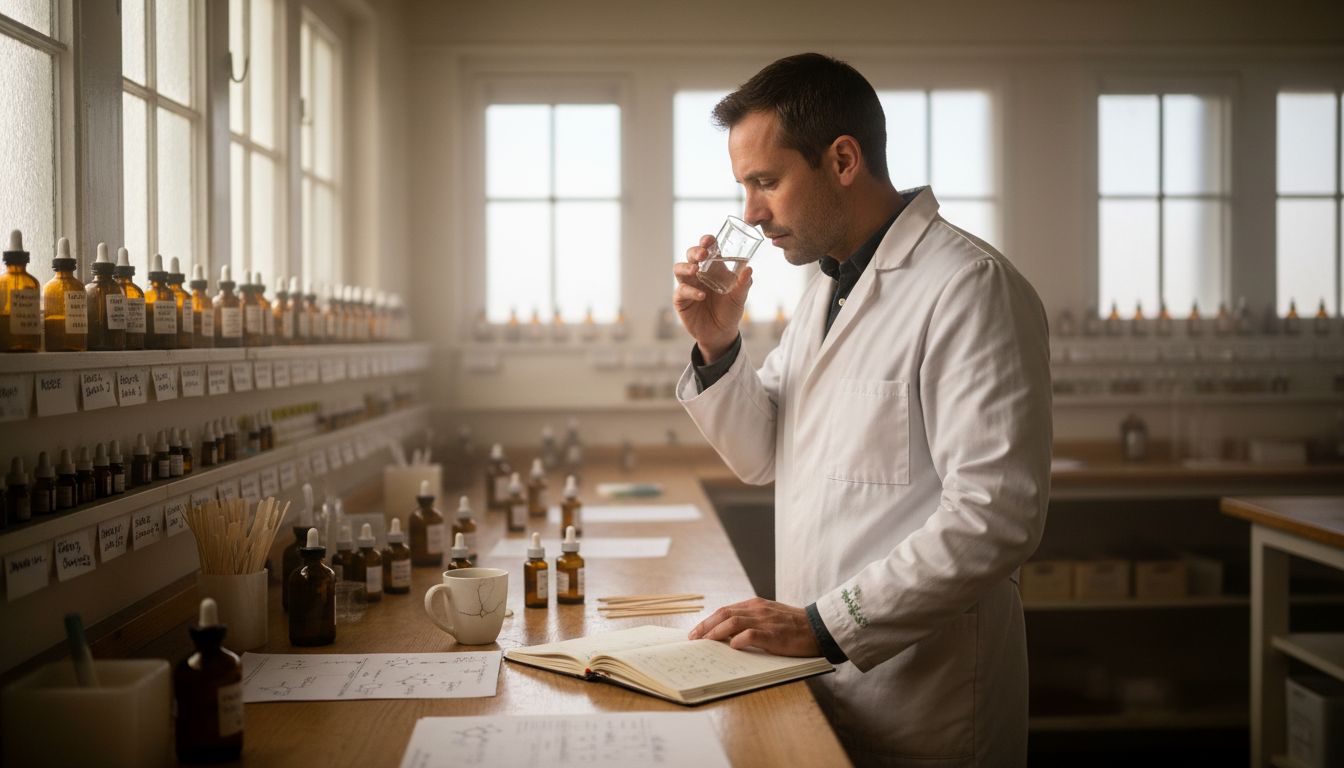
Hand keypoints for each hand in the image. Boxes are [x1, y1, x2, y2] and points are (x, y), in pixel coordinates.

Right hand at [673, 235, 752, 362]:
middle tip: (702, 254)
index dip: (706, 241)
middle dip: (695, 251)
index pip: (708, 249)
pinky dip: (691, 291)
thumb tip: (748, 268)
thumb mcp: (739, 297)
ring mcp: (688, 285)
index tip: (709, 240)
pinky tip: (702, 296)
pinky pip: (682, 291)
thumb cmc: (730, 311)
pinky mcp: (681, 299)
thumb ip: (744, 283)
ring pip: (679, 269)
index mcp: (714, 268)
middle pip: (691, 255)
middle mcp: (699, 273)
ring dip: (686, 267)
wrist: (721, 333)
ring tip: (695, 271)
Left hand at [688, 597, 820, 656]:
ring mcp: (765, 621)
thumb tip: (729, 636)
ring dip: (715, 633)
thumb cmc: (795, 626)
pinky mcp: (774, 634)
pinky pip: (750, 634)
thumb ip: (752, 621)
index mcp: (756, 605)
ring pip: (732, 622)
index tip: (696, 632)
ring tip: (705, 643)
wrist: (820, 627)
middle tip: (693, 638)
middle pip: (723, 613)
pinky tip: (731, 647)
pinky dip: (738, 640)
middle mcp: (757, 609)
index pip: (725, 610)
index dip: (708, 621)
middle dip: (705, 626)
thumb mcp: (770, 617)